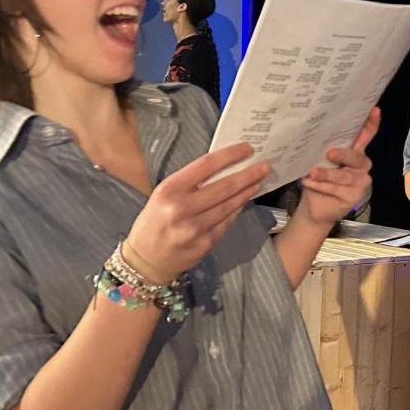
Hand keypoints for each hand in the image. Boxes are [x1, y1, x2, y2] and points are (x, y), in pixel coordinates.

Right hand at [125, 142, 271, 282]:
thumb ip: (190, 182)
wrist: (145, 260)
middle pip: (224, 186)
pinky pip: (227, 220)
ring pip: (230, 204)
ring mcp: (195, 228)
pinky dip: (238, 208)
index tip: (247, 149)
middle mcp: (182, 208)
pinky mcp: (206, 243)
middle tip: (264, 166)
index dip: (230, 155)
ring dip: (248, 190)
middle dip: (248, 174)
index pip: (206, 166)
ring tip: (259, 180)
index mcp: (169, 190)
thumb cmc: (154, 221)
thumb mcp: (163, 195)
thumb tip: (224, 166)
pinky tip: (245, 199)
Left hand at [297, 107, 380, 225]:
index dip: (371, 123)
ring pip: (345, 176)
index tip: (374, 110)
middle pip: (357, 157)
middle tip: (329, 153)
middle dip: (344, 155)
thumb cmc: (318, 178)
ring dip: (326, 174)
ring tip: (311, 173)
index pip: (366, 136)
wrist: (315, 207)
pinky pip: (337, 189)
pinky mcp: (354, 197)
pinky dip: (321, 186)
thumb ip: (324, 149)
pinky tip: (309, 182)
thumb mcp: (321, 161)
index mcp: (355, 152)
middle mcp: (361, 166)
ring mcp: (360, 182)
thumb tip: (315, 134)